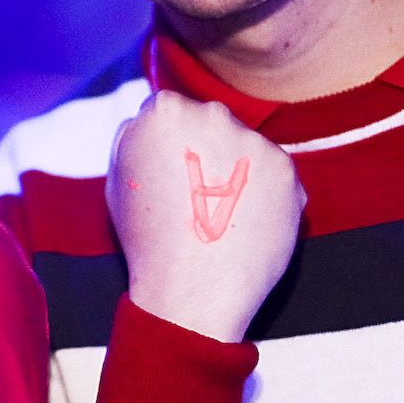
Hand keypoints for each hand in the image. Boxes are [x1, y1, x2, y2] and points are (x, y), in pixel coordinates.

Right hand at [106, 91, 303, 342]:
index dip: (167, 145)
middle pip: (211, 122)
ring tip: (222, 216)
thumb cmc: (147, 240)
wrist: (194, 292)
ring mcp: (255, 141)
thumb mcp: (116, 179)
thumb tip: (156, 120)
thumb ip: (136, 136)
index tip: (168, 173)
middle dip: (206, 149)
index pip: (169, 110)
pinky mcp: (287, 170)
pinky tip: (246, 223)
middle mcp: (214, 114)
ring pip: (246, 148)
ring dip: (237, 171)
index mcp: (165, 111)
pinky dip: (264, 194)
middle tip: (196, 196)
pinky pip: (274, 174)